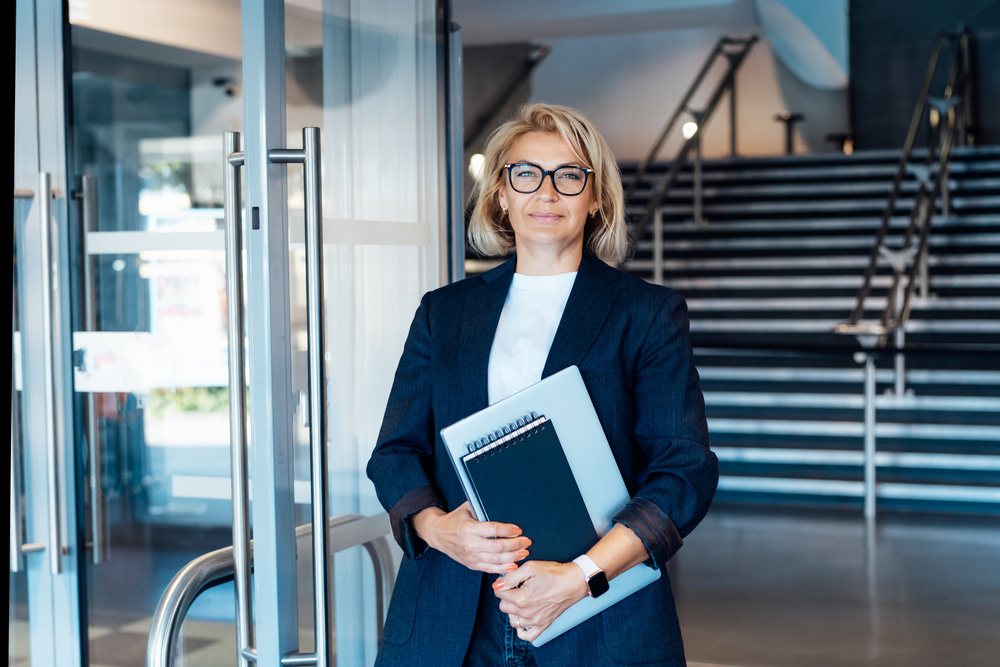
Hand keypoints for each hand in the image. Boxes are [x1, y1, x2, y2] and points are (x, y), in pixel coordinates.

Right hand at [412, 502, 530, 573]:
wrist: (438, 534)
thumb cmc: (455, 519)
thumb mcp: (467, 509)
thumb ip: (482, 508)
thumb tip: (502, 503)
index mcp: (469, 528)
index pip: (493, 530)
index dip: (508, 530)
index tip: (518, 529)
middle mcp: (470, 544)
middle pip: (498, 547)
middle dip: (515, 545)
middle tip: (526, 541)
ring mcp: (471, 556)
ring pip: (496, 560)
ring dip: (513, 557)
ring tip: (524, 552)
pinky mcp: (471, 564)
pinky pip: (490, 569)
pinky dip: (503, 569)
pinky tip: (513, 565)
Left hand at [493, 560, 588, 642]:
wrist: (574, 582)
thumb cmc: (554, 573)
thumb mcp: (530, 568)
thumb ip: (511, 577)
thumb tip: (497, 584)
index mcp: (521, 598)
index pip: (499, 593)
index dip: (502, 583)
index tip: (510, 579)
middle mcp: (526, 613)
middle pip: (503, 606)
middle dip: (506, 596)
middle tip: (516, 587)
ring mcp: (534, 621)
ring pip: (512, 620)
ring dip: (512, 610)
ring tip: (520, 600)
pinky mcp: (543, 625)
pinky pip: (527, 635)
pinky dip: (522, 630)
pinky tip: (523, 619)